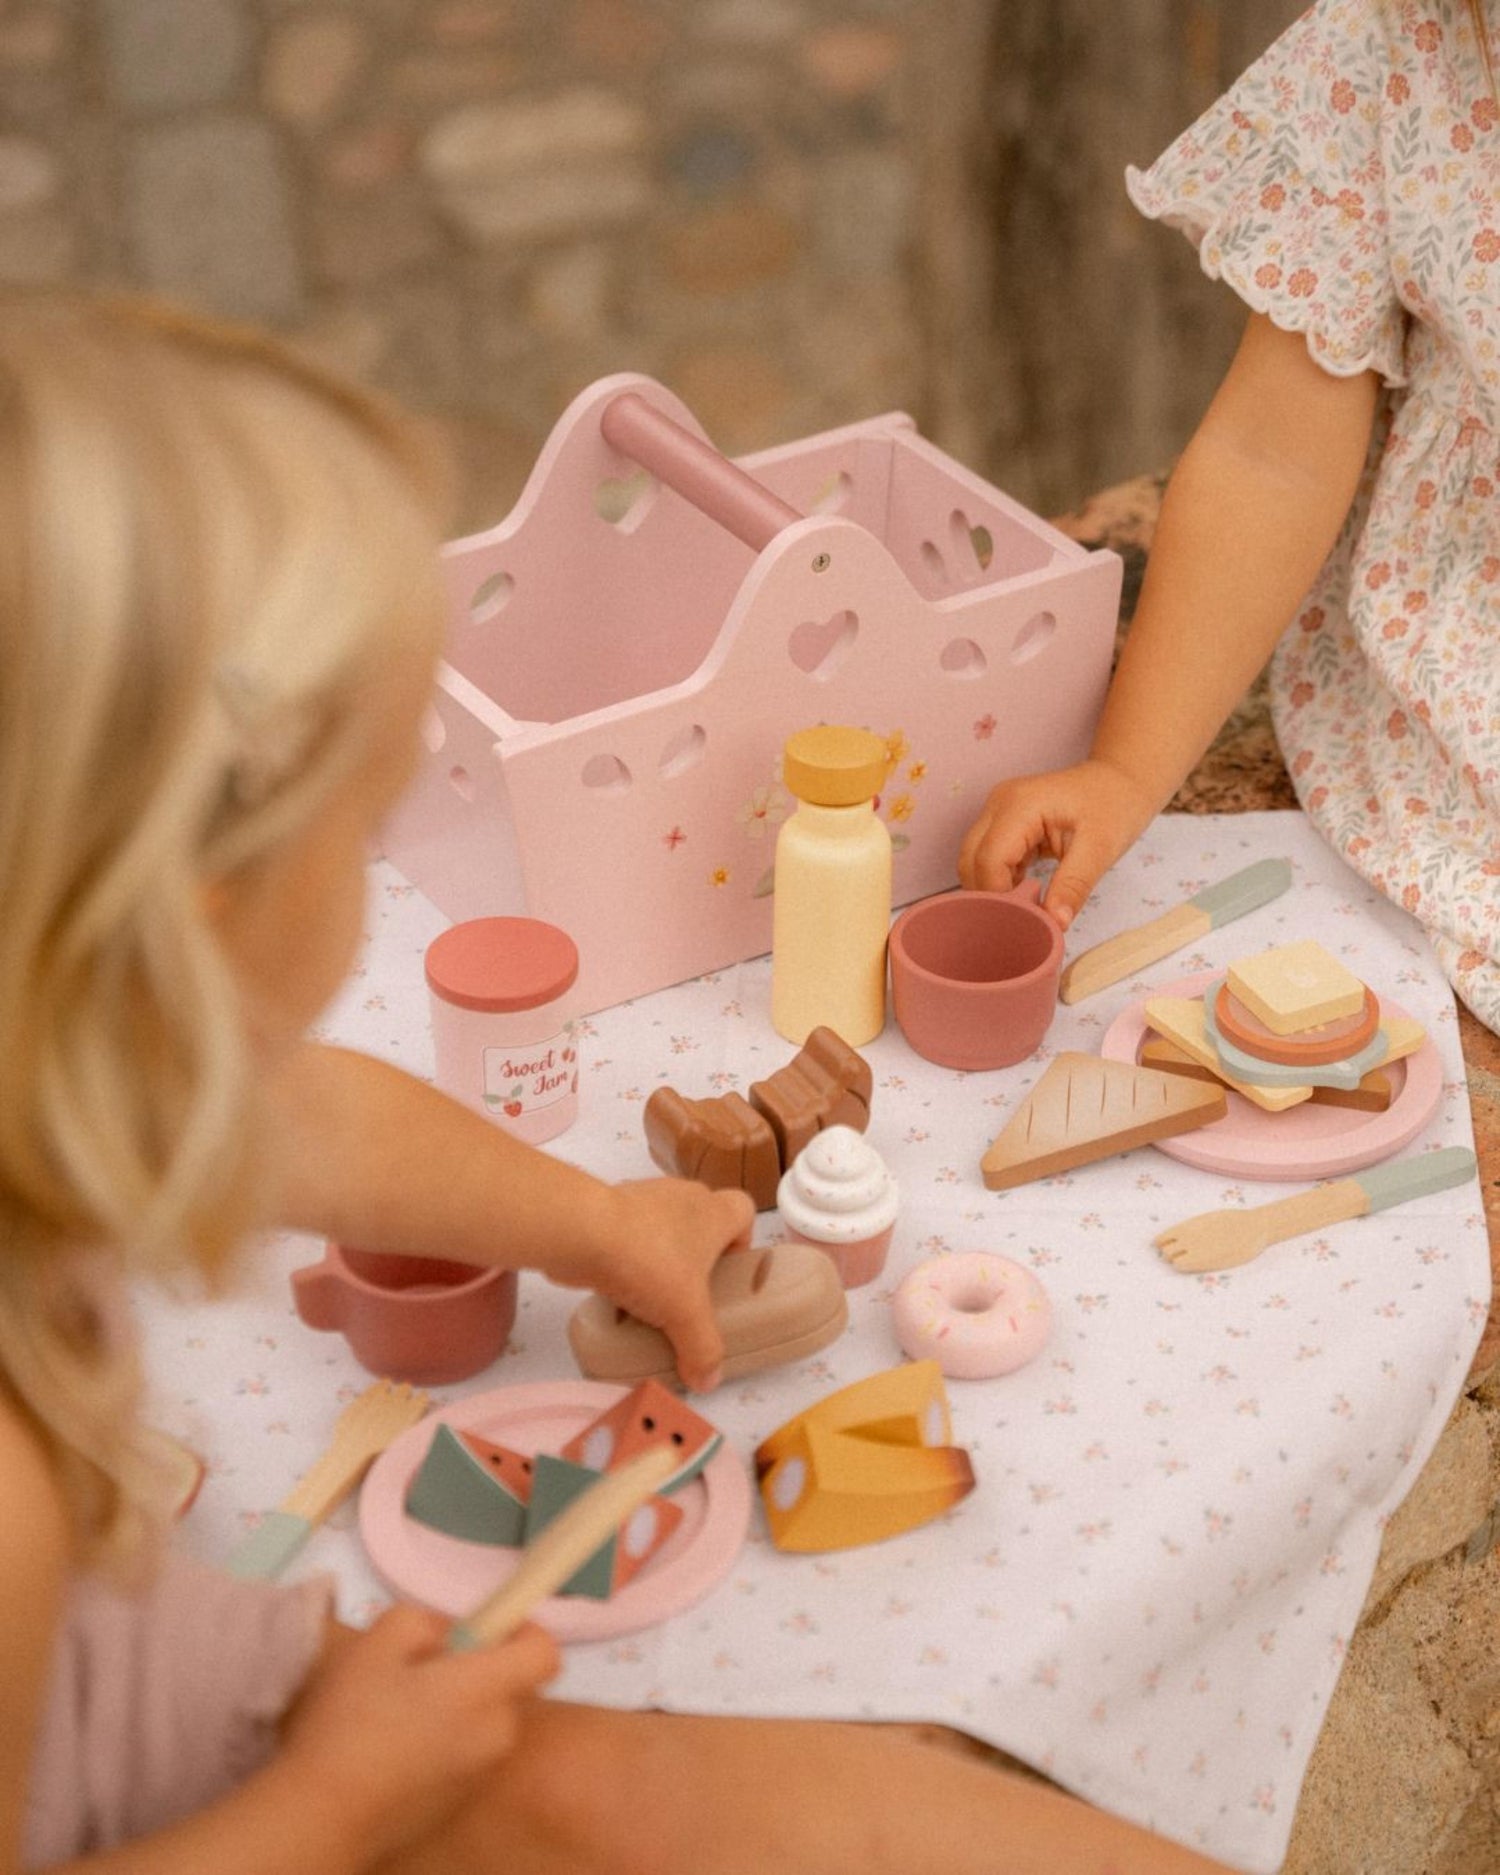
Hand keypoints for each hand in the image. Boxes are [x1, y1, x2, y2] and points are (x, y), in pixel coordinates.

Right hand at [281, 1606, 558, 1865]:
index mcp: (486, 1690)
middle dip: (478, 1672)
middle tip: (423, 1670)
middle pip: (511, 1688)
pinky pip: (465, 1758)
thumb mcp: (379, 1641)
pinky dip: (444, 1746)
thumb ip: (423, 1622)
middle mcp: (496, 1735)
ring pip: (484, 1723)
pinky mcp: (456, 1806)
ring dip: (458, 1710)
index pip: (546, 1653)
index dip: (525, 1632)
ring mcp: (479, 1776)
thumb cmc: (352, 1720)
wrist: (323, 1816)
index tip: (487, 1629)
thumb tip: (444, 1636)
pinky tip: (394, 1751)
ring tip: (399, 1713)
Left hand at [570, 1178, 754, 1391]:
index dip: (741, 1240)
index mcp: (713, 1212)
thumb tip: (707, 1382)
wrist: (582, 1232)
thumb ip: (702, 1349)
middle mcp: (683, 1196)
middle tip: (688, 1294)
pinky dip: (626, 1255)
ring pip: (663, 1225)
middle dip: (697, 1256)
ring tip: (649, 1297)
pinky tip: (617, 1287)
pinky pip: (628, 1233)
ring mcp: (644, 1196)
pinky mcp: (609, 1206)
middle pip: (702, 1220)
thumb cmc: (650, 1262)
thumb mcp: (685, 1315)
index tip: (726, 1272)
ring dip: (660, 1255)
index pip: (743, 1211)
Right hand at [957, 759, 1156, 930]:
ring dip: (993, 889)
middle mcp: (998, 803)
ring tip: (1024, 910)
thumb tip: (1053, 923)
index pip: (988, 860)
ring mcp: (998, 811)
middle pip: (971, 861)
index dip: (999, 896)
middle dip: (990, 895)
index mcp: (1019, 805)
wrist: (1121, 781)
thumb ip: (1073, 886)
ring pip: (973, 861)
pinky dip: (1000, 880)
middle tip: (1020, 923)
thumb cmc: (1115, 805)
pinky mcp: (1003, 822)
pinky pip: (988, 857)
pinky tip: (1024, 894)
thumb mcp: (1101, 848)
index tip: (1024, 923)